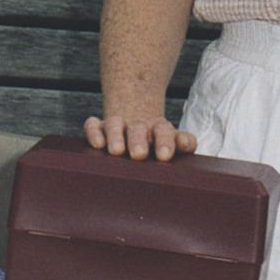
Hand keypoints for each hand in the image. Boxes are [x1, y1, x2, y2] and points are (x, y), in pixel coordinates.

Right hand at [83, 115, 197, 161]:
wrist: (138, 123)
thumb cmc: (158, 144)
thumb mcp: (173, 143)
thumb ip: (184, 142)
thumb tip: (186, 142)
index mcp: (159, 130)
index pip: (164, 132)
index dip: (166, 141)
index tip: (164, 156)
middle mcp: (138, 126)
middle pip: (138, 129)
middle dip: (138, 140)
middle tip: (139, 154)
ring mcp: (118, 125)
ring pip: (115, 124)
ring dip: (116, 135)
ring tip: (117, 151)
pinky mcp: (98, 127)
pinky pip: (93, 125)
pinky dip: (94, 132)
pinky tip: (97, 143)